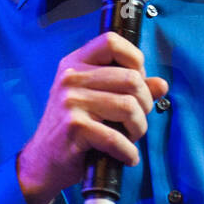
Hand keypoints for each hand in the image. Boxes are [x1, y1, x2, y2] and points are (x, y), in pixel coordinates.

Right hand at [17, 31, 168, 203]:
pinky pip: (116, 137)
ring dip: (139, 128)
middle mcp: (71, 78)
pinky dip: (128, 152)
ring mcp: (70, 101)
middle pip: (131, 78)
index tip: (138, 83)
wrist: (42, 162)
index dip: (135, 60)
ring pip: (129, 106)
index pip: (112, 42)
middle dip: (145, 104)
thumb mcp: (98, 100)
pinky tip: (127, 157)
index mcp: (76, 63)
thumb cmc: (74, 129)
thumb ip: (130, 89)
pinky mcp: (74, 127)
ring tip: (131, 138)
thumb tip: (161, 84)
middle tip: (137, 120)